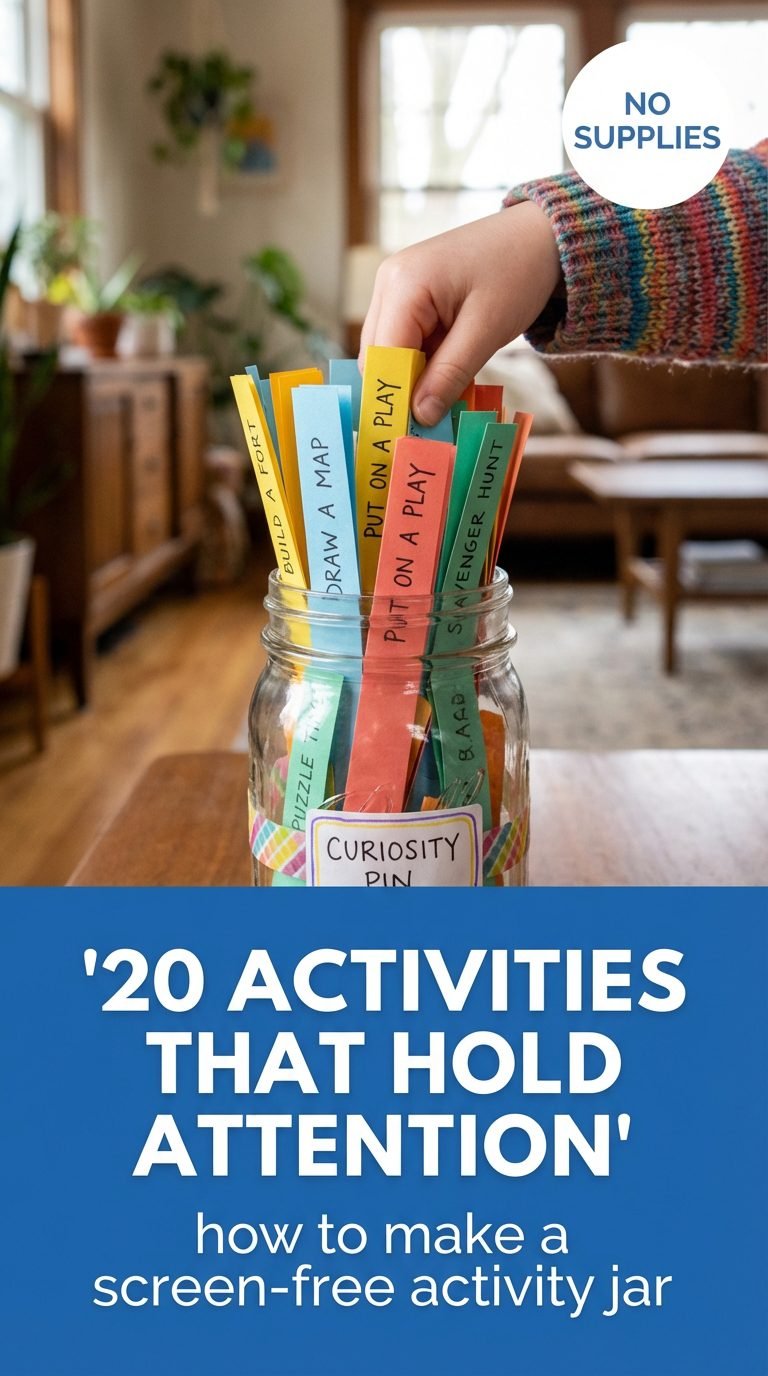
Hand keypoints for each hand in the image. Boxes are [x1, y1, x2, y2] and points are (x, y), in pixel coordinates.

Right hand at [360, 201, 561, 426]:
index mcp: (404, 284)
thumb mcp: (487, 330)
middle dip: (402, 390)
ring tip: (445, 399)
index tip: (412, 433)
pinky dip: (424, 364)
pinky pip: (406, 341)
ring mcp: (397, 287)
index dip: (394, 396)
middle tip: (431, 423)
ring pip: (390, 352)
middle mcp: (389, 282)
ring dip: (414, 378)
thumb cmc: (518, 273)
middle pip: (378, 356)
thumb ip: (450, 374)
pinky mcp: (410, 296)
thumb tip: (419, 416)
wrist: (539, 236)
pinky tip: (448, 377)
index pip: (383, 356)